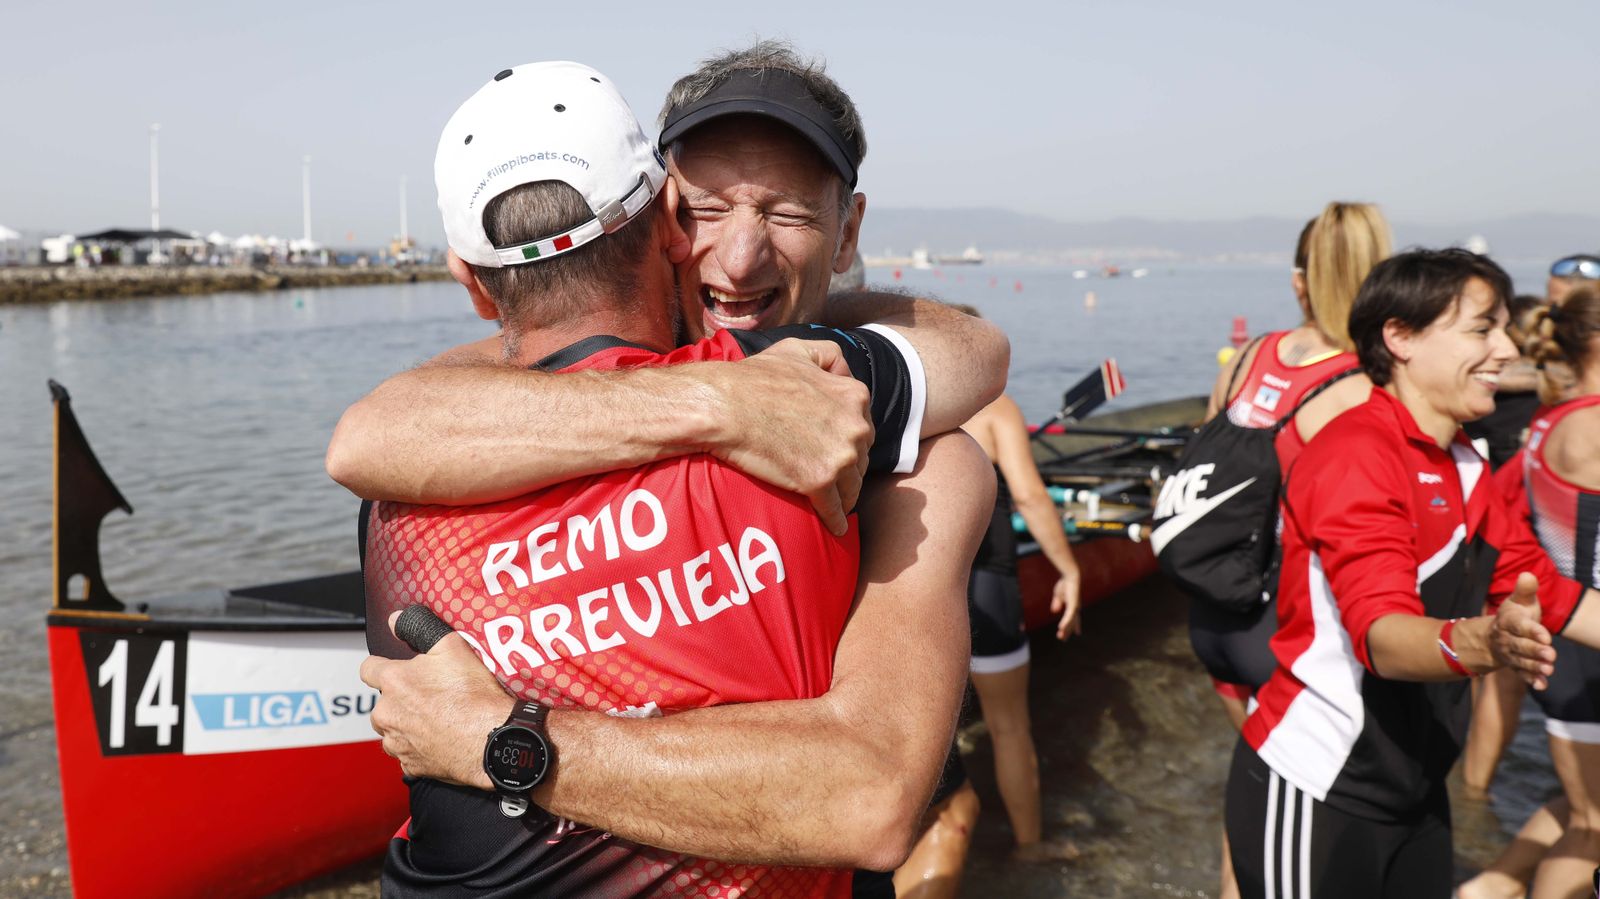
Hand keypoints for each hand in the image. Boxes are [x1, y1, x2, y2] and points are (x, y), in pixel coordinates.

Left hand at [359, 610, 514, 787]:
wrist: (490, 740)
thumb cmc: (473, 696)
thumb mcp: (452, 647)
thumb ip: (419, 628)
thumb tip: (395, 619)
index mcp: (393, 682)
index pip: (368, 669)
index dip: (384, 666)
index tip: (400, 670)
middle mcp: (386, 713)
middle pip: (382, 702)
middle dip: (400, 699)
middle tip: (430, 696)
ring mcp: (396, 742)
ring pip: (393, 729)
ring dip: (407, 724)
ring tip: (437, 718)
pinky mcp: (409, 765)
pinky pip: (407, 752)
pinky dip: (419, 747)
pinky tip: (441, 738)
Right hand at [709, 339, 873, 535]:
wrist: (724, 407)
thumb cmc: (753, 379)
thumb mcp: (797, 351)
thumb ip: (828, 357)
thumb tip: (843, 372)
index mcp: (854, 396)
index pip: (864, 428)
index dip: (850, 441)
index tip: (836, 450)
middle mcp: (855, 426)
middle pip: (862, 458)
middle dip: (849, 467)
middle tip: (830, 475)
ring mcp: (840, 456)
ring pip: (853, 485)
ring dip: (844, 495)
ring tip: (831, 502)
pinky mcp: (820, 482)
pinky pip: (836, 510)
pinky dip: (835, 521)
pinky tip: (834, 527)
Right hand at [1050, 559, 1082, 640]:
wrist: (1069, 576)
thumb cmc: (1064, 584)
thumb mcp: (1058, 595)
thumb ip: (1057, 603)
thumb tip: (1055, 611)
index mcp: (1073, 606)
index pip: (1074, 618)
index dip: (1075, 626)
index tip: (1078, 633)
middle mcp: (1076, 608)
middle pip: (1072, 622)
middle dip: (1067, 631)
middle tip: (1063, 639)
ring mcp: (1075, 607)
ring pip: (1070, 621)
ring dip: (1065, 629)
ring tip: (1060, 637)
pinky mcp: (1073, 605)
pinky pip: (1068, 616)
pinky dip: (1065, 622)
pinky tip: (1060, 627)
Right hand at [1490, 572, 1555, 688]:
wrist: (1494, 635)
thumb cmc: (1514, 616)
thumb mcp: (1518, 601)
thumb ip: (1525, 590)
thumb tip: (1528, 574)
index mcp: (1508, 621)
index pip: (1519, 626)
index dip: (1532, 631)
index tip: (1546, 635)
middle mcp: (1506, 639)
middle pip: (1520, 645)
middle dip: (1535, 650)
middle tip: (1551, 654)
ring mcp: (1510, 654)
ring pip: (1521, 661)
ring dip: (1534, 666)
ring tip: (1549, 669)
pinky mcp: (1514, 666)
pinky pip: (1521, 674)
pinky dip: (1531, 680)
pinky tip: (1541, 685)